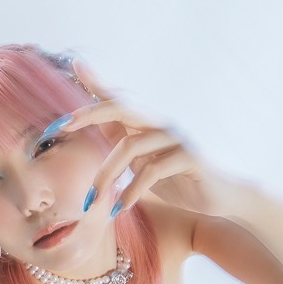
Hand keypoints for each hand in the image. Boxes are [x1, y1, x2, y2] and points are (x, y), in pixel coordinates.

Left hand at [64, 95, 241, 218]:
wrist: (221, 196)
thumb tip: (90, 132)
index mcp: (147, 123)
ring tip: (91, 201)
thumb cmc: (178, 179)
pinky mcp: (189, 158)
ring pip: (130, 146)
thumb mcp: (143, 162)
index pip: (116, 99)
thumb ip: (122, 144)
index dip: (93, 86)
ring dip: (106, 175)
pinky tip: (120, 209)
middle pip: (120, 107)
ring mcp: (176, 138)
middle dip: (89, 114)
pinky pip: (152, 170)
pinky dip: (132, 191)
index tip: (70, 74)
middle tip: (61, 127)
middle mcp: (160, 123)